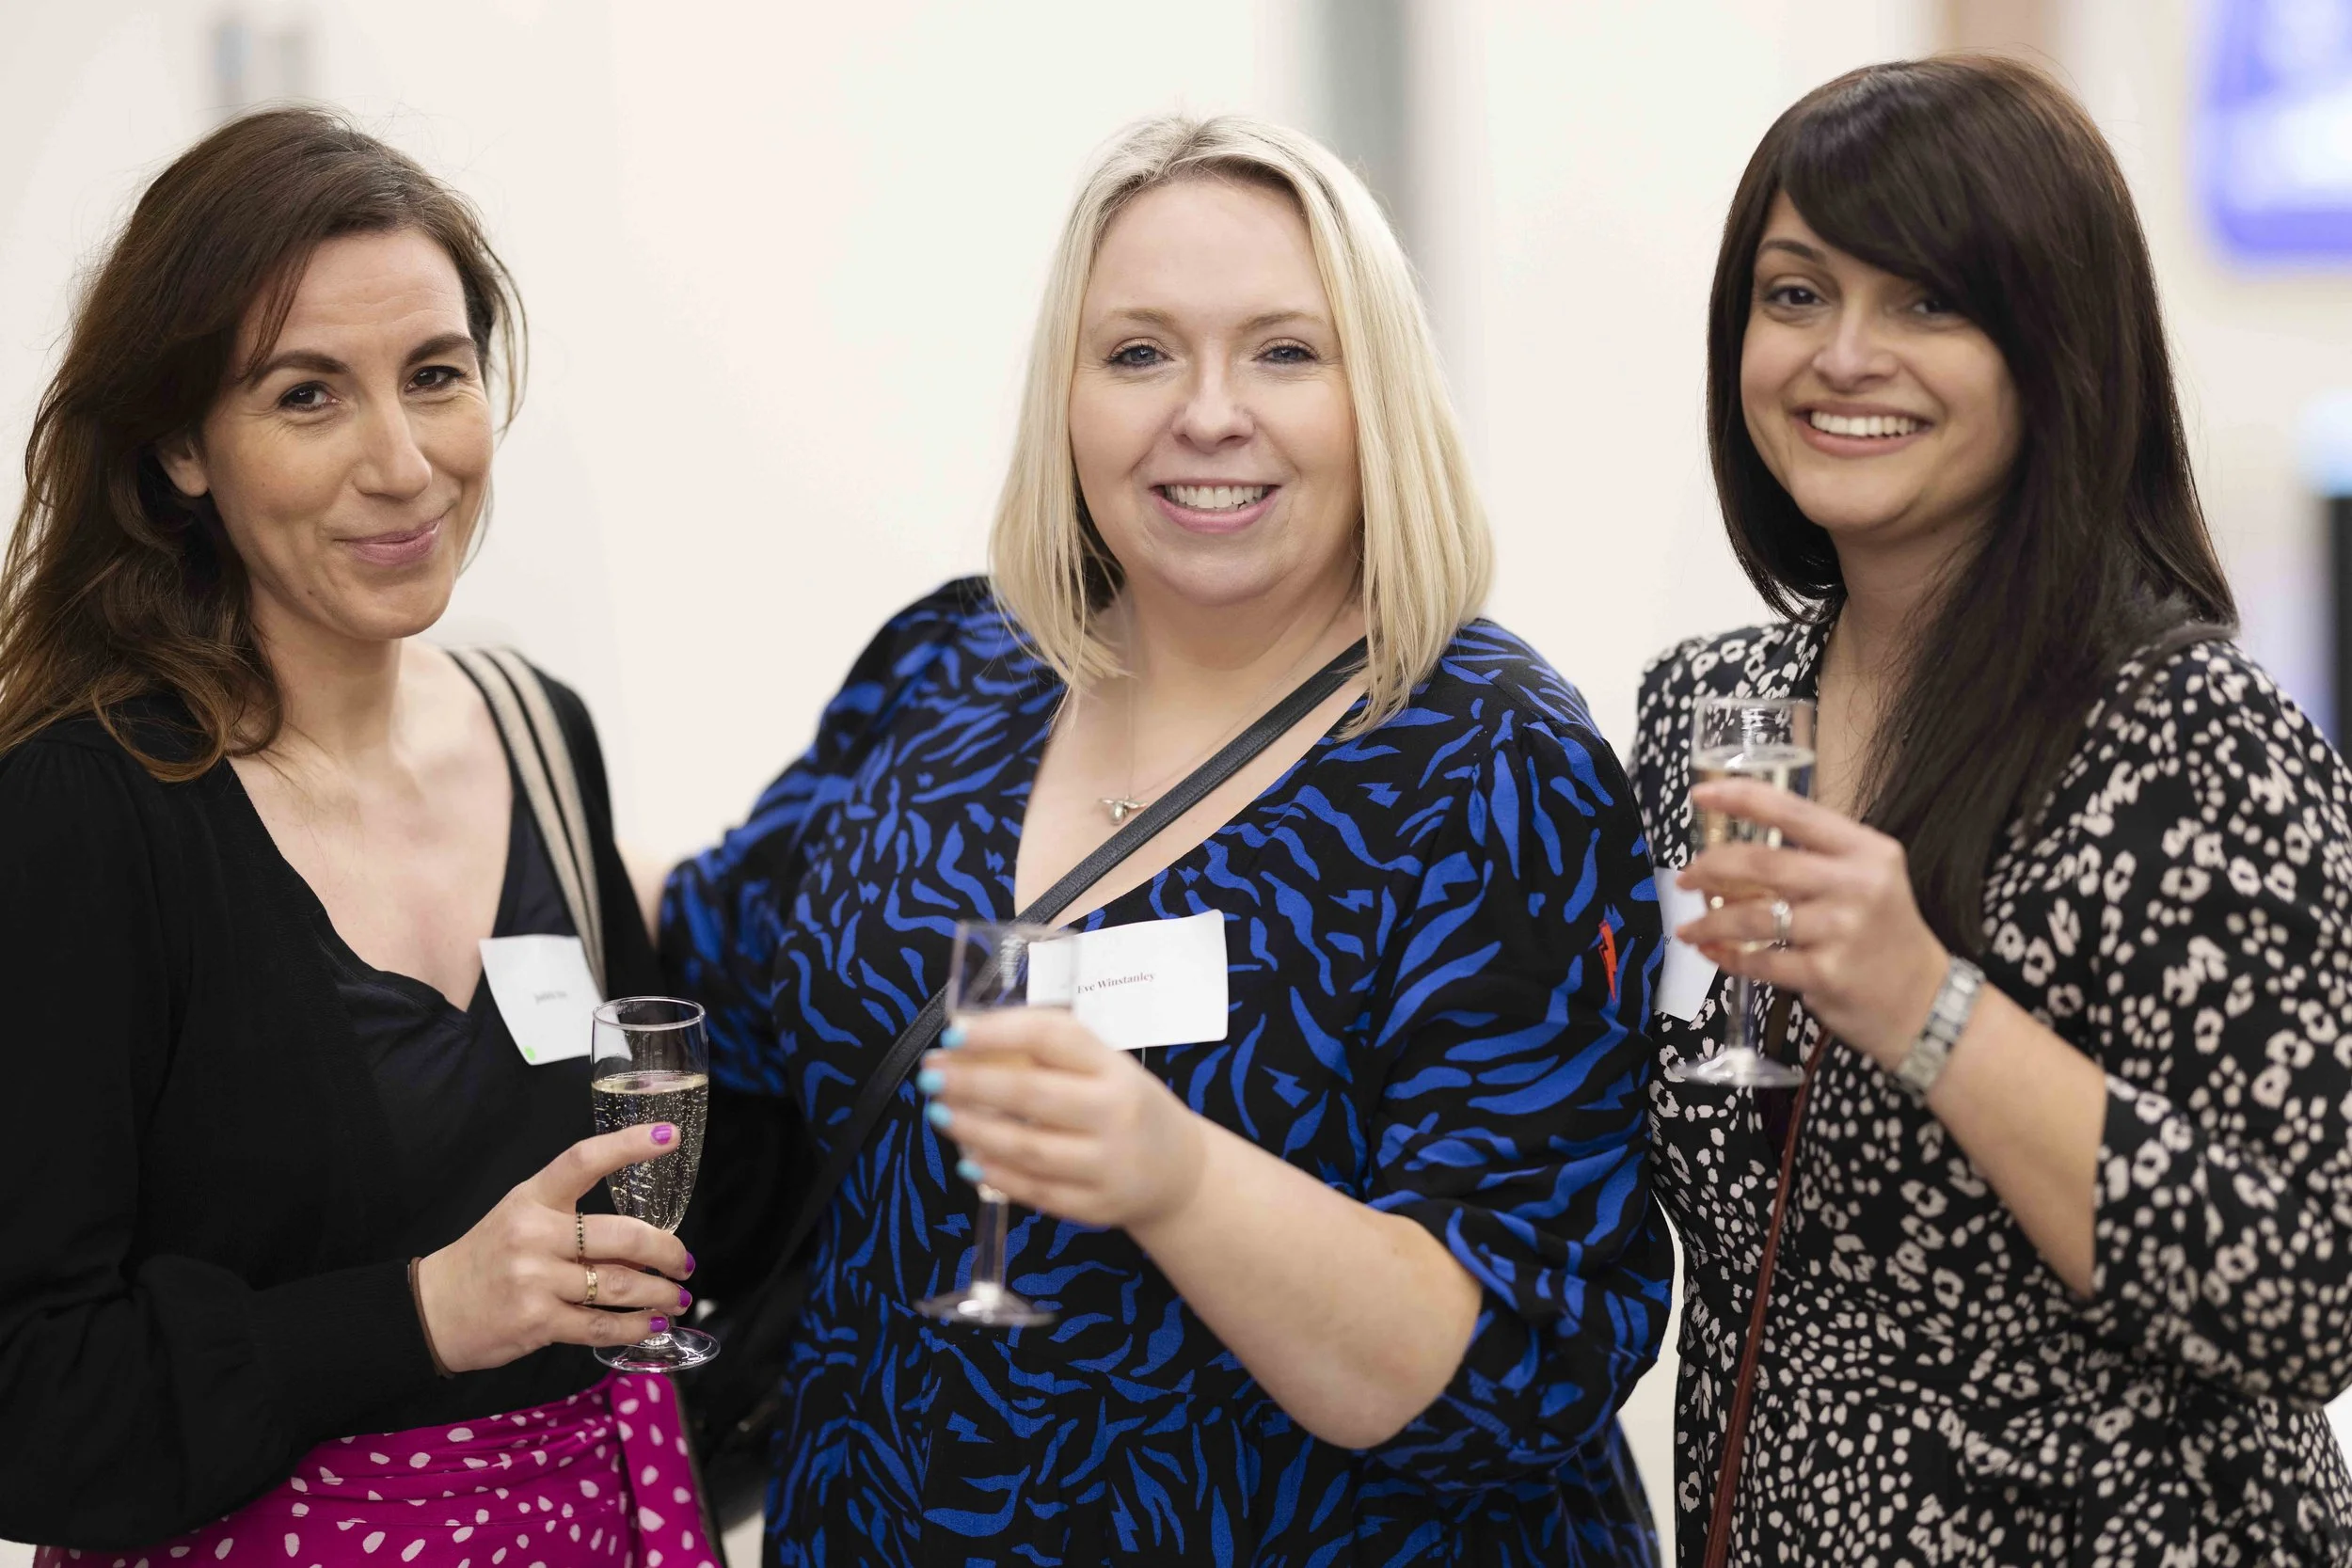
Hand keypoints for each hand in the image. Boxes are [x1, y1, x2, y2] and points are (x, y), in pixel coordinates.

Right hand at [414, 1125, 696, 1373]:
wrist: (432, 1310)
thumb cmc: (486, 1259)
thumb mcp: (520, 1218)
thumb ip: (573, 1219)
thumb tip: (643, 1242)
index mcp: (533, 1199)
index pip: (584, 1160)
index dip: (630, 1145)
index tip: (670, 1137)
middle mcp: (535, 1234)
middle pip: (623, 1236)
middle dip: (667, 1251)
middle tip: (685, 1262)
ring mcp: (535, 1279)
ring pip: (619, 1285)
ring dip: (660, 1295)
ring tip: (677, 1298)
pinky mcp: (537, 1321)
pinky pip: (601, 1324)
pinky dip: (634, 1327)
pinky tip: (651, 1325)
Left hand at [918, 1010, 1207, 1232]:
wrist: (1180, 1172)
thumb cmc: (1126, 1107)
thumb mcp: (1103, 1068)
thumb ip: (1048, 1054)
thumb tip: (968, 1039)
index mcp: (1113, 1068)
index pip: (1052, 1037)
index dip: (997, 1032)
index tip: (953, 1034)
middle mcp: (1114, 1113)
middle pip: (1032, 1093)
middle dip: (972, 1084)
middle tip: (931, 1077)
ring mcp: (1107, 1164)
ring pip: (1028, 1148)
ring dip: (975, 1131)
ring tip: (941, 1115)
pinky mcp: (1096, 1206)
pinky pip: (1036, 1191)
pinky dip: (997, 1175)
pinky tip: (970, 1160)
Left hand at [1675, 779, 1947, 1069]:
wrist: (1923, 1002)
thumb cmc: (1883, 934)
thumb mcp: (1867, 879)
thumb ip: (1813, 859)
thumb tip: (1733, 854)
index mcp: (1865, 850)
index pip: (1793, 812)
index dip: (1740, 798)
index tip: (1699, 796)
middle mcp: (1856, 884)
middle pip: (1763, 863)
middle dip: (1711, 868)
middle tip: (1686, 877)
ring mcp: (1840, 930)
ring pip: (1751, 916)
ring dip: (1710, 921)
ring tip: (1690, 926)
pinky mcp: (1825, 974)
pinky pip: (1759, 961)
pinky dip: (1728, 958)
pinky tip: (1714, 954)